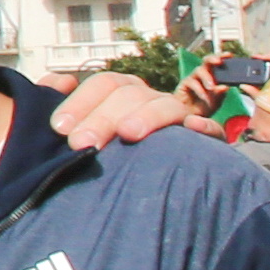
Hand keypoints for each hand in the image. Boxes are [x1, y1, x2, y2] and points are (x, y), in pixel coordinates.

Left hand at [55, 69, 207, 150]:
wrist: (140, 187)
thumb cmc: (102, 150)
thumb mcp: (76, 127)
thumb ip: (57, 102)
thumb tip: (58, 82)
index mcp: (121, 93)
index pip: (104, 84)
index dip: (79, 102)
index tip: (58, 128)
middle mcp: (149, 100)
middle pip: (130, 94)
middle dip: (103, 116)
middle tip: (81, 143)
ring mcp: (178, 118)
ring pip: (167, 106)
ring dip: (147, 116)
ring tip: (128, 134)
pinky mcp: (204, 142)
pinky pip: (211, 130)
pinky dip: (205, 127)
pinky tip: (193, 129)